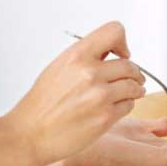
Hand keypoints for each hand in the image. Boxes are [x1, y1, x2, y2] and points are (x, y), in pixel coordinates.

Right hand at [7, 22, 144, 165]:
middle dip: (134, 73)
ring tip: (131, 92)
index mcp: (76, 56)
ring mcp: (100, 96)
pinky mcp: (106, 117)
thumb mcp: (59, 68)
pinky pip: (129, 105)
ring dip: (136, 90)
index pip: (114, 32)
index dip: (122, 42)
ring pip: (134, 86)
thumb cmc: (43, 103)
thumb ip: (86, 58)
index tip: (122, 54)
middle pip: (130, 65)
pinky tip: (116, 107)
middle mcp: (89, 73)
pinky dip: (127, 105)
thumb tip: (113, 53)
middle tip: (134, 79)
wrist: (30, 134)